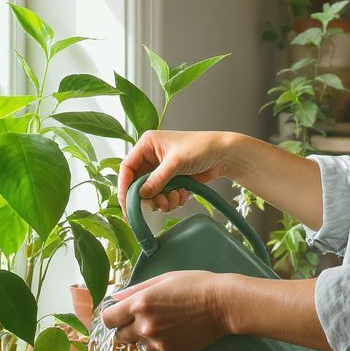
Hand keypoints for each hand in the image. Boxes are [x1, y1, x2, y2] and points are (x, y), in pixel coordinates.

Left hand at [100, 271, 231, 350]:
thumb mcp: (163, 279)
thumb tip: (116, 296)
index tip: (119, 315)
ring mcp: (158, 342)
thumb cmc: (195, 285)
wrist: (223, 304)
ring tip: (164, 327)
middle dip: (127, 329)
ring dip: (145, 341)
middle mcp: (145, 325)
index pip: (108, 319)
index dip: (112, 317)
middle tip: (144, 320)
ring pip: (138, 348)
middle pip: (120, 337)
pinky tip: (172, 337)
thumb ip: (136, 290)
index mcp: (140, 303)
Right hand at [117, 130, 234, 216]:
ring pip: (151, 193)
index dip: (124, 187)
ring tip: (175, 198)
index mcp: (147, 145)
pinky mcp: (171, 180)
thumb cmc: (201, 147)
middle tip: (160, 205)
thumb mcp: (176, 163)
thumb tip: (141, 195)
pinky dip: (172, 199)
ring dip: (162, 200)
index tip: (127, 204)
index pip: (126, 168)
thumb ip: (157, 179)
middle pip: (138, 184)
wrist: (224, 155)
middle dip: (149, 197)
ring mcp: (161, 170)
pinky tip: (183, 194)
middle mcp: (151, 157)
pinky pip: (163, 195)